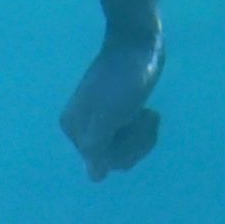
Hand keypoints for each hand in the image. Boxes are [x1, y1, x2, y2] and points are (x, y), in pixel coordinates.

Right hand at [59, 39, 162, 181]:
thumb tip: (96, 177)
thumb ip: (98, 147)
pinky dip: (145, 129)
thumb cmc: (123, 80)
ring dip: (144, 136)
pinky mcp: (119, 114)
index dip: (123, 150)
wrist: (138, 45)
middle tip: (144, 116)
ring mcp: (102, 121)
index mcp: (75, 128)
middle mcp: (84, 128)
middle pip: (115, 159)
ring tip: (149, 114)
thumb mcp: (109, 116)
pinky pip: (133, 138)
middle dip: (136, 142)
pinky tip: (149, 112)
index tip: (129, 123)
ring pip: (127, 150)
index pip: (102, 163)